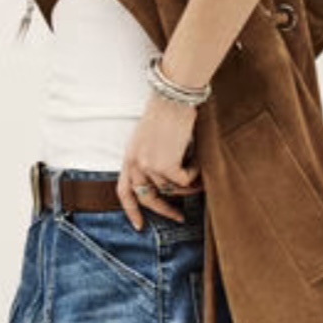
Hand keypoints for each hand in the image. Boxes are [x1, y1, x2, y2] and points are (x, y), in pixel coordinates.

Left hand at [119, 92, 201, 229]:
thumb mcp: (150, 139)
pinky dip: (195, 172)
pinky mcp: (167, 165)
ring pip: (172, 189)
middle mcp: (135, 163)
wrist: (173, 96)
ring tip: (198, 170)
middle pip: (147, 198)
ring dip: (188, 184)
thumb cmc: (167, 112)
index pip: (124, 191)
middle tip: (180, 218)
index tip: (139, 226)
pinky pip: (185, 181)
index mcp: (129, 157)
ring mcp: (150, 166)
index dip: (131, 211)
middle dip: (165, 211)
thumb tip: (167, 187)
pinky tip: (197, 158)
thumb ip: (151, 160)